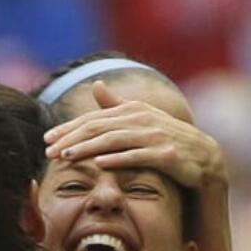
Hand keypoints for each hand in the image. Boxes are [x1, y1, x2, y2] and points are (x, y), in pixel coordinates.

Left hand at [45, 81, 227, 187]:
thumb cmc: (168, 139)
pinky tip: (100, 164)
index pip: (93, 119)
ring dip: (87, 149)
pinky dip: (118, 159)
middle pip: (98, 129)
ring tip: (66, 157)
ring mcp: (154, 136)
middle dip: (70, 139)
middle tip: (48, 151)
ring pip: (113, 141)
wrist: (205, 159)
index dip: (68, 128)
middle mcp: (141, 119)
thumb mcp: (141, 119)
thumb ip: (116, 105)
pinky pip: (138, 156)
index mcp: (132, 110)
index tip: (46, 139)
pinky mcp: (166, 155)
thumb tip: (96, 85)